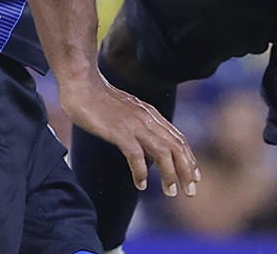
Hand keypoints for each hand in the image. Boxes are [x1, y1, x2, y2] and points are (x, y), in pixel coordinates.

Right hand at [58, 71, 198, 198]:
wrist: (82, 84)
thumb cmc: (99, 99)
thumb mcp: (127, 112)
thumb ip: (140, 126)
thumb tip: (147, 151)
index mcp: (150, 114)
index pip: (178, 138)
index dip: (188, 158)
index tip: (194, 176)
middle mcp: (147, 119)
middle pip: (176, 146)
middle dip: (186, 170)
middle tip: (190, 191)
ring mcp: (134, 124)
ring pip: (162, 151)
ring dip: (169, 174)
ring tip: (170, 191)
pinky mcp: (118, 131)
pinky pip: (135, 154)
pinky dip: (141, 172)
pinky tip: (141, 184)